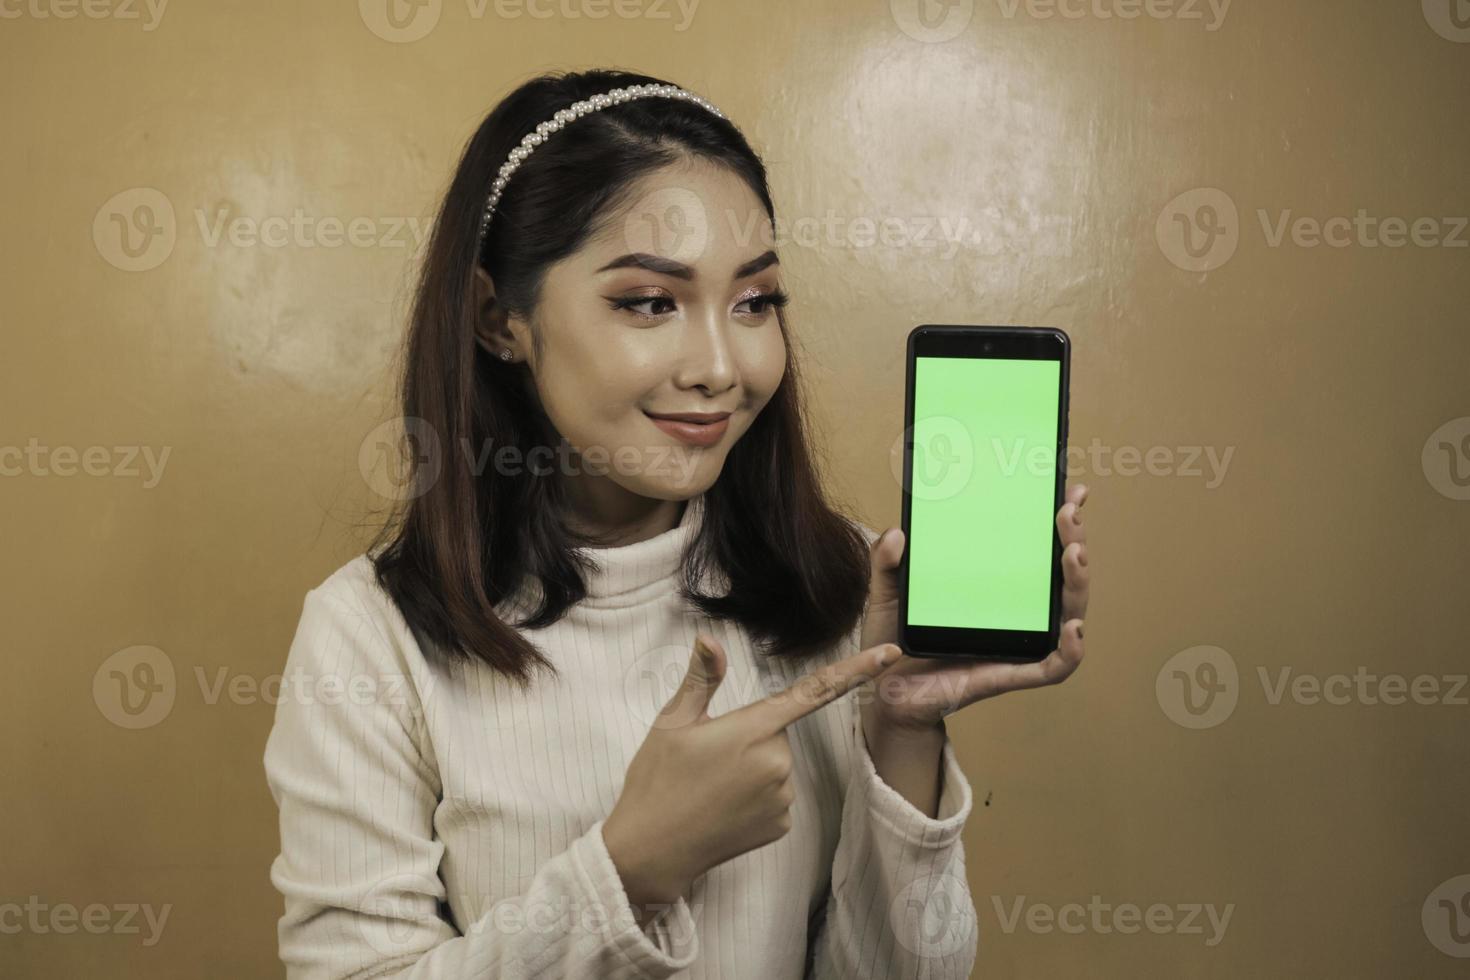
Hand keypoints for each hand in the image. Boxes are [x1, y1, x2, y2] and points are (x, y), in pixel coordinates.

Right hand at [603, 633, 901, 917]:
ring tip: (711, 787)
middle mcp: (777, 762)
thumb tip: (709, 638)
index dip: (857, 670)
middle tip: (708, 759)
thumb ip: (701, 678)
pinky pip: (777, 796)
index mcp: (752, 728)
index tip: (893, 653)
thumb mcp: (672, 723)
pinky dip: (756, 798)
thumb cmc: (656, 781)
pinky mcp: (782, 825)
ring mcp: (783, 797)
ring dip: (752, 770)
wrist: (651, 851)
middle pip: (777, 733)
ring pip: (777, 765)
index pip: (815, 690)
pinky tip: (724, 808)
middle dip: (750, 738)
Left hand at [859, 483, 1091, 733]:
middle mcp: (1016, 612)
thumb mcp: (888, 593)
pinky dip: (1071, 650)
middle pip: (1061, 576)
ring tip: (1076, 553)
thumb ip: (887, 562)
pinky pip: (1053, 667)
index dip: (1058, 523)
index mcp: (995, 587)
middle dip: (1074, 541)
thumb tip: (898, 533)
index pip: (1037, 551)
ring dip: (1078, 583)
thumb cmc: (893, 641)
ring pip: (1068, 613)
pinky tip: (1073, 627)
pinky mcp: (1010, 675)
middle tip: (1068, 512)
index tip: (1069, 491)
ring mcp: (1018, 643)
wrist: (885, 693)